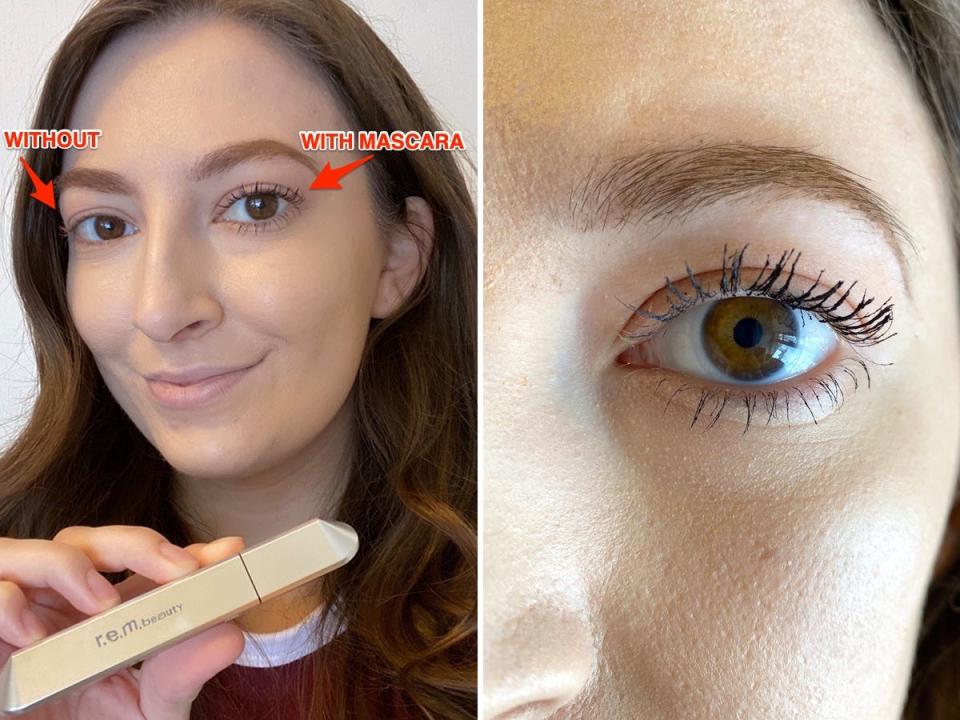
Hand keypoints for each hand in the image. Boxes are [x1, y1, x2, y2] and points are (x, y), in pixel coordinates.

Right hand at [0, 526, 246, 718]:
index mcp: (100, 608)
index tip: (227, 552)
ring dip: (72, 566)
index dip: (182, 551)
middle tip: (180, 570)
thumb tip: (229, 636)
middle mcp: (56, 599)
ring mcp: (17, 609)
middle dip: (140, 544)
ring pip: (34, 550)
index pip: (143, 563)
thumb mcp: (142, 711)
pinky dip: (10, 602)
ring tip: (101, 602)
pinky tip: (33, 635)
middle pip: (92, 540)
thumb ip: (180, 677)